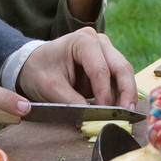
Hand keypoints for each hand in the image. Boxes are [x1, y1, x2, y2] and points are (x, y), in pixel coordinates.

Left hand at [16, 28, 136, 109]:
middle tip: (128, 114)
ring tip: (125, 117)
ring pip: (124, 75)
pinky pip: (118, 82)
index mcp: (83, 41)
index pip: (101, 69)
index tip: (105, 113)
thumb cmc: (38, 70)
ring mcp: (105, 53)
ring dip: (126, 96)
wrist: (32, 65)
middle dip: (126, 92)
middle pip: (121, 68)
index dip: (104, 93)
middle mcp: (99, 43)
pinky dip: (120, 97)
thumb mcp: (50, 87)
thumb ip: (72, 102)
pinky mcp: (106, 66)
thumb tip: (91, 119)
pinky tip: (119, 112)